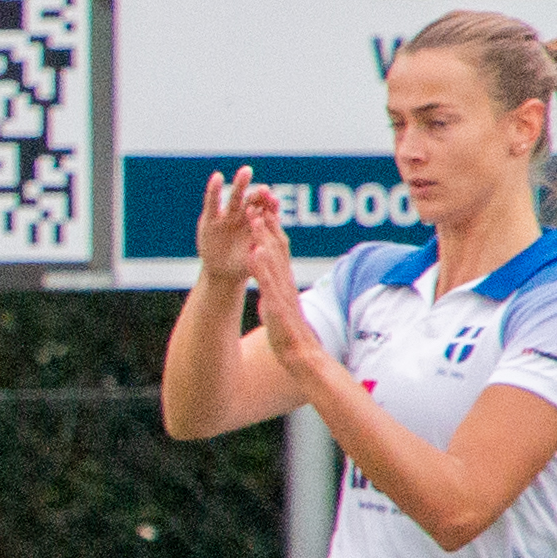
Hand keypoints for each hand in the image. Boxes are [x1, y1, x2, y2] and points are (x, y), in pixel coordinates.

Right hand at [193, 168, 278, 281]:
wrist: (224, 272)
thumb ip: (258, 255)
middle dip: (259, 193)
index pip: (267, 212)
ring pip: (236, 198)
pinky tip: (217, 178)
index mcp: (261, 224)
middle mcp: (246, 217)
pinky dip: (214, 190)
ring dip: (241, 185)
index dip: (270, 206)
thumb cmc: (244, 266)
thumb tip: (260, 248)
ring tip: (246, 171)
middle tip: (264, 187)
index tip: (273, 200)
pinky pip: (212, 203)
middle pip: (254, 201)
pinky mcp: (210, 220)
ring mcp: (228, 217)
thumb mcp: (255, 264)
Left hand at [245, 211, 332, 385]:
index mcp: (285, 283)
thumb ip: (275, 292)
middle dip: (268, 224)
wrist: (302, 356)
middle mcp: (285, 283)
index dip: (271, 229)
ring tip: (254, 217)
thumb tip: (268, 284)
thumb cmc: (290, 335)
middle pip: (278, 248)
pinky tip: (254, 252)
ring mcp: (283, 293)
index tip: (263, 209)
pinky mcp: (277, 306)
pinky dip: (261, 267)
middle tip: (259, 201)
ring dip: (264, 237)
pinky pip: (268, 284)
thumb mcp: (280, 307)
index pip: (279, 251)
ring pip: (273, 261)